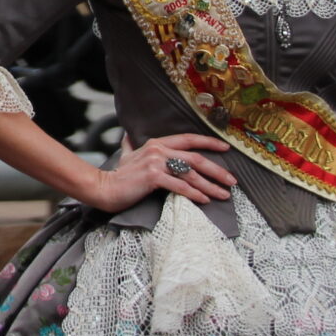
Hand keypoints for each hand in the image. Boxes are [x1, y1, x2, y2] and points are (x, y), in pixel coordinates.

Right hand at [82, 133, 235, 210]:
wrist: (104, 188)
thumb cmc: (118, 175)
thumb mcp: (125, 155)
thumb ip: (130, 145)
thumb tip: (127, 135)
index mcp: (157, 143)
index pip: (189, 140)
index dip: (209, 143)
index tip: (226, 149)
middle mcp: (158, 150)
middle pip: (196, 158)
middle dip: (217, 170)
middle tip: (232, 181)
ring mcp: (156, 163)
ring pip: (191, 174)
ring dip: (210, 186)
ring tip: (223, 195)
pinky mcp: (153, 177)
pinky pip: (180, 186)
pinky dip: (195, 194)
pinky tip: (204, 200)